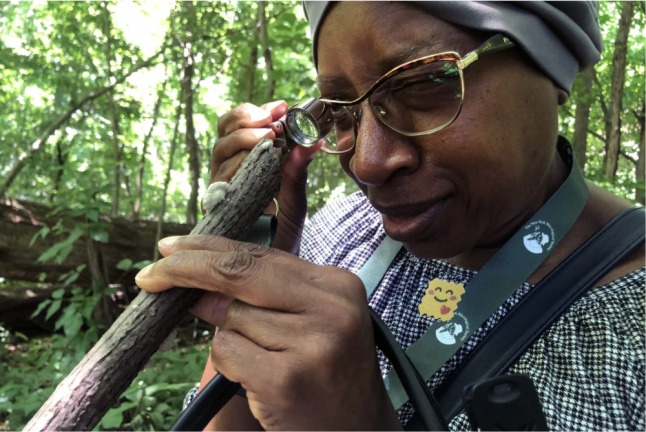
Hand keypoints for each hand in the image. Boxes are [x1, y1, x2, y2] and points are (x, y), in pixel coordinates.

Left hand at [136, 235, 401, 430]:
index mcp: (337, 285)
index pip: (261, 254)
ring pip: (228, 319)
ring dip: (228, 335)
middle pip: (238, 273)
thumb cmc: (328, 370)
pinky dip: (230, 365)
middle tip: (150, 275)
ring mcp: (311, 344)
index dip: (209, 248)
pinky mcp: (287, 380)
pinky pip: (227, 353)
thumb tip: (199, 283)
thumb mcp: (310, 321)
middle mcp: (330, 309)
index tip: (172, 248)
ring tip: (265, 359)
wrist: (358, 429)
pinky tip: (259, 379)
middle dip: (186, 269)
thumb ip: (265, 295)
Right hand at [211, 101, 321, 253]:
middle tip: (271, 121)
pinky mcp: (212, 211)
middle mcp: (227, 175)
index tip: (281, 106)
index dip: (255, 113)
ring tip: (268, 138)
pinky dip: (235, 170)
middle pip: (224, 134)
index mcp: (244, 167)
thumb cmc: (280, 239)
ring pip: (220, 154)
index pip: (239, 128)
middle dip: (246, 121)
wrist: (268, 280)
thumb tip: (312, 142)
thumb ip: (296, 174)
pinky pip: (217, 183)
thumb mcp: (293, 203)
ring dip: (243, 140)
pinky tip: (254, 166)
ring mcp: (218, 192)